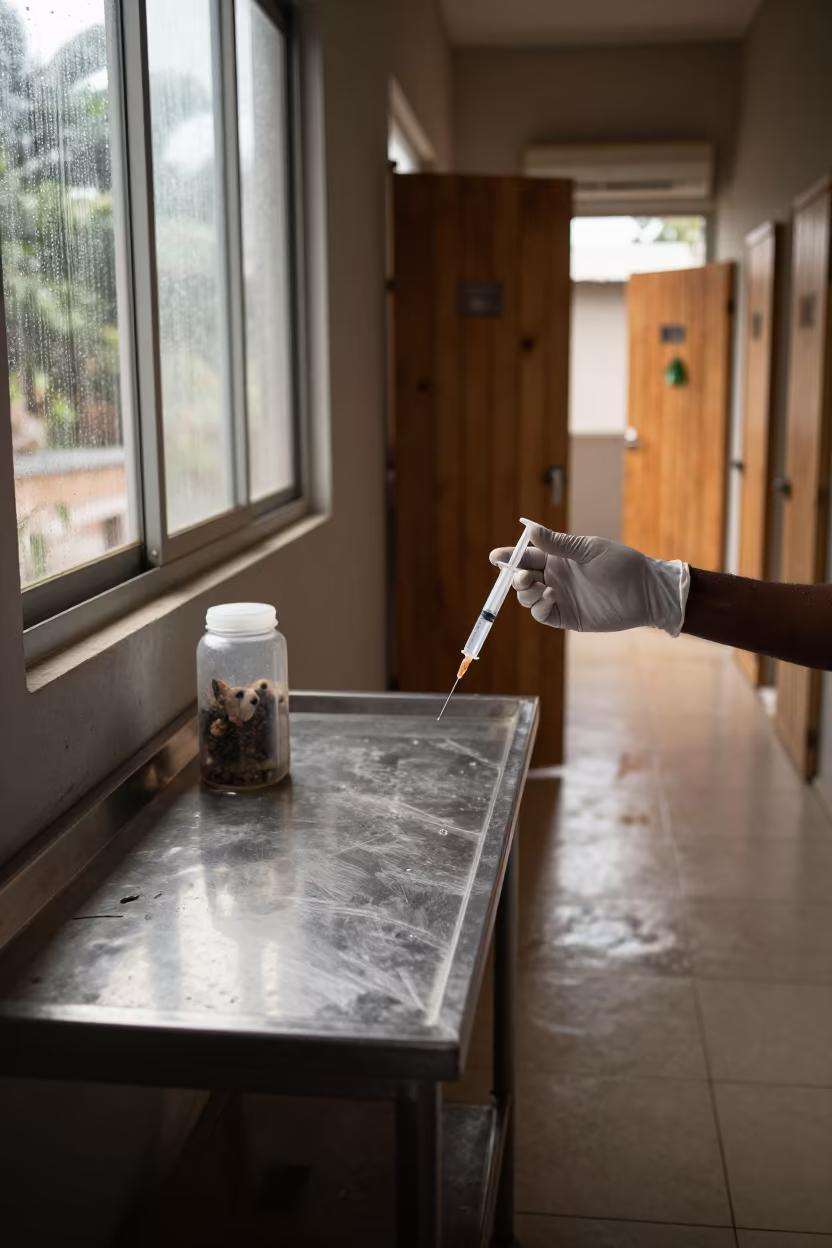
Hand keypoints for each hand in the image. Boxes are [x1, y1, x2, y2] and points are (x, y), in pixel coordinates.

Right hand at [489, 526, 689, 635]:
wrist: (645, 591)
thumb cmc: (622, 564)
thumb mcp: (588, 549)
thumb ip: (558, 544)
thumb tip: (529, 528)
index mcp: (558, 558)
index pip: (526, 557)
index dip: (509, 557)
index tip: (496, 557)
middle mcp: (555, 578)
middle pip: (522, 579)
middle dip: (515, 577)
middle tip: (522, 576)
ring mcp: (560, 598)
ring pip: (528, 598)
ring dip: (527, 593)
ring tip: (541, 587)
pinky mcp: (568, 617)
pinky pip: (543, 614)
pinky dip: (540, 607)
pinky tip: (550, 598)